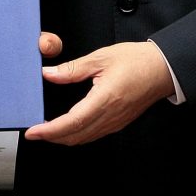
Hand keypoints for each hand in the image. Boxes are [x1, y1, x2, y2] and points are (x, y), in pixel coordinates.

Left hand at [24, 41, 174, 145]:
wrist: (163, 69)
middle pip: (76, 136)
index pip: (73, 122)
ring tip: (46, 131)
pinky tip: (67, 127)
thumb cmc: (136, 60)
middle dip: (52, 137)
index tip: (33, 132)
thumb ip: (72, 69)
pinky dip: (76, 135)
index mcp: (105, 98)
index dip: (50, 130)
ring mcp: (116, 122)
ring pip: (84, 138)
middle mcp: (111, 115)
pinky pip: (94, 135)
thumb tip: (48, 73)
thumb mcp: (101, 57)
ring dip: (63, 137)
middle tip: (34, 132)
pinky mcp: (119, 123)